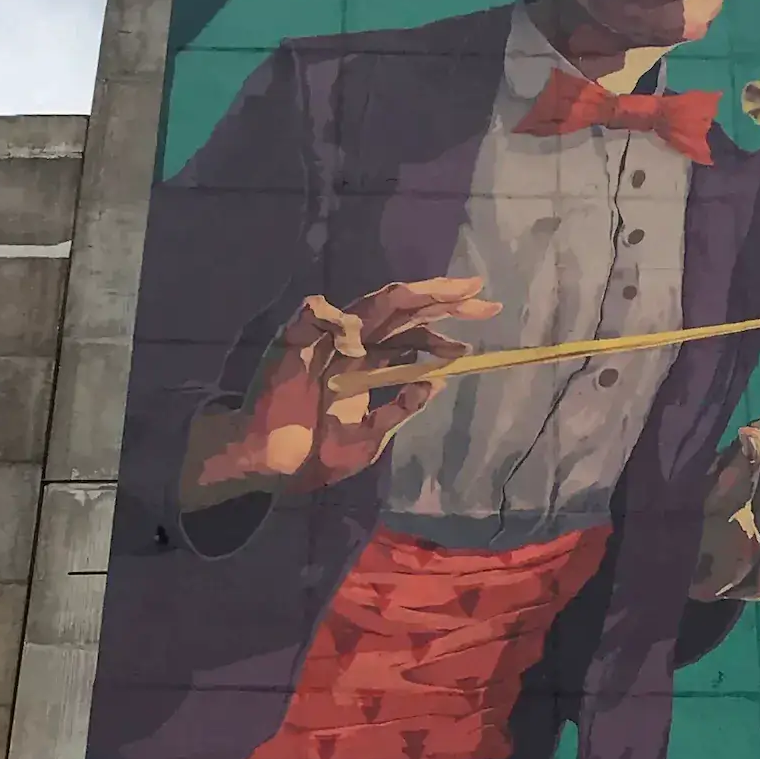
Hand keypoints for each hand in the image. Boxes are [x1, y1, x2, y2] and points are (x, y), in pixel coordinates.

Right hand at [179, 277, 499, 507]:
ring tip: (443, 293)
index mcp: (371, 363)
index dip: (449, 323)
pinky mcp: (293, 344)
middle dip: (440, 299)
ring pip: (370, 306)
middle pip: (402, 311)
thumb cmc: (315, 454)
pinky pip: (313, 316)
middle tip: (478, 290)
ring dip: (407, 297)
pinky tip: (354, 335)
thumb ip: (399, 410)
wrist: (272, 468)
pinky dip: (335, 319)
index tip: (486, 315)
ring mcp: (325, 341)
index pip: (416, 333)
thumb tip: (436, 381)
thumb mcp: (369, 438)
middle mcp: (353, 344)